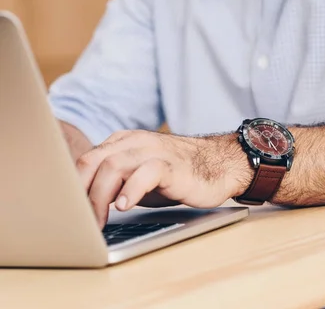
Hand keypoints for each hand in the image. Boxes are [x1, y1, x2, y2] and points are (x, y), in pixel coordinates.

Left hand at [76, 130, 252, 227]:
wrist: (217, 165)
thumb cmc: (175, 173)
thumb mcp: (138, 175)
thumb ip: (114, 180)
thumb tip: (83, 206)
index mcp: (122, 142)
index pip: (86, 159)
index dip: (72, 186)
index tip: (67, 211)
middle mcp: (134, 142)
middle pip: (94, 161)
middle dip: (81, 192)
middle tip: (79, 221)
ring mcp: (153, 151)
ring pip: (114, 165)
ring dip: (99, 195)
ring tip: (98, 220)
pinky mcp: (171, 165)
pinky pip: (146, 172)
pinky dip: (132, 189)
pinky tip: (125, 206)